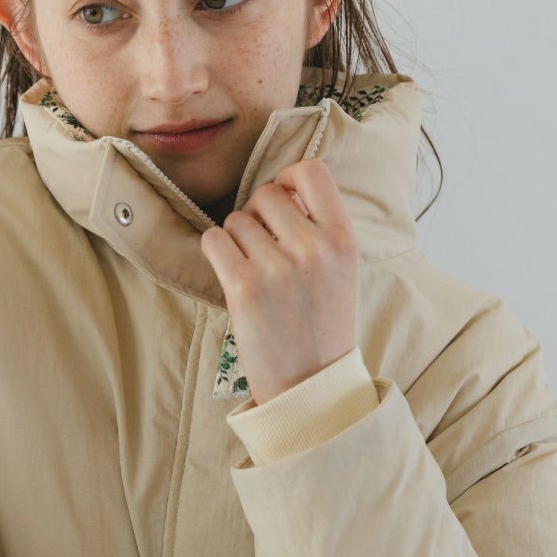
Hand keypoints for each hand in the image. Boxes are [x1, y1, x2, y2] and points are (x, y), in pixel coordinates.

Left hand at [200, 159, 359, 405]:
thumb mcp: (341, 270)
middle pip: (266, 195)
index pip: (313, 171)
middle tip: (262, 248)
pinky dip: (216, 252)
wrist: (309, 384)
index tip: (283, 195)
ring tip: (252, 271)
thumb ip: (320, 228)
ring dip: (236, 239)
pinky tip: (231, 274)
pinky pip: (213, 240)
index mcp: (343, 239)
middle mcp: (313, 248)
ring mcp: (277, 267)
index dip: (289, 176)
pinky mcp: (244, 287)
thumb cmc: (321, 325)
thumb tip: (283, 188)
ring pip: (236, 219)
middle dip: (257, 215)